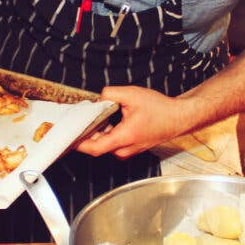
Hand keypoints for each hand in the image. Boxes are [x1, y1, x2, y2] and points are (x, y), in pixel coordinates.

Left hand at [75, 86, 194, 158]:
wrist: (178, 117)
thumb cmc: (160, 109)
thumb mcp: (132, 94)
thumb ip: (111, 94)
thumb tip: (98, 99)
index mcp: (124, 137)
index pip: (93, 147)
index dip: (77, 143)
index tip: (66, 136)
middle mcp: (125, 148)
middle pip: (97, 145)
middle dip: (87, 132)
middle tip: (80, 118)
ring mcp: (128, 150)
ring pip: (105, 144)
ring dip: (98, 131)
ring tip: (98, 116)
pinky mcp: (131, 148)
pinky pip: (113, 142)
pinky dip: (107, 132)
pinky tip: (109, 120)